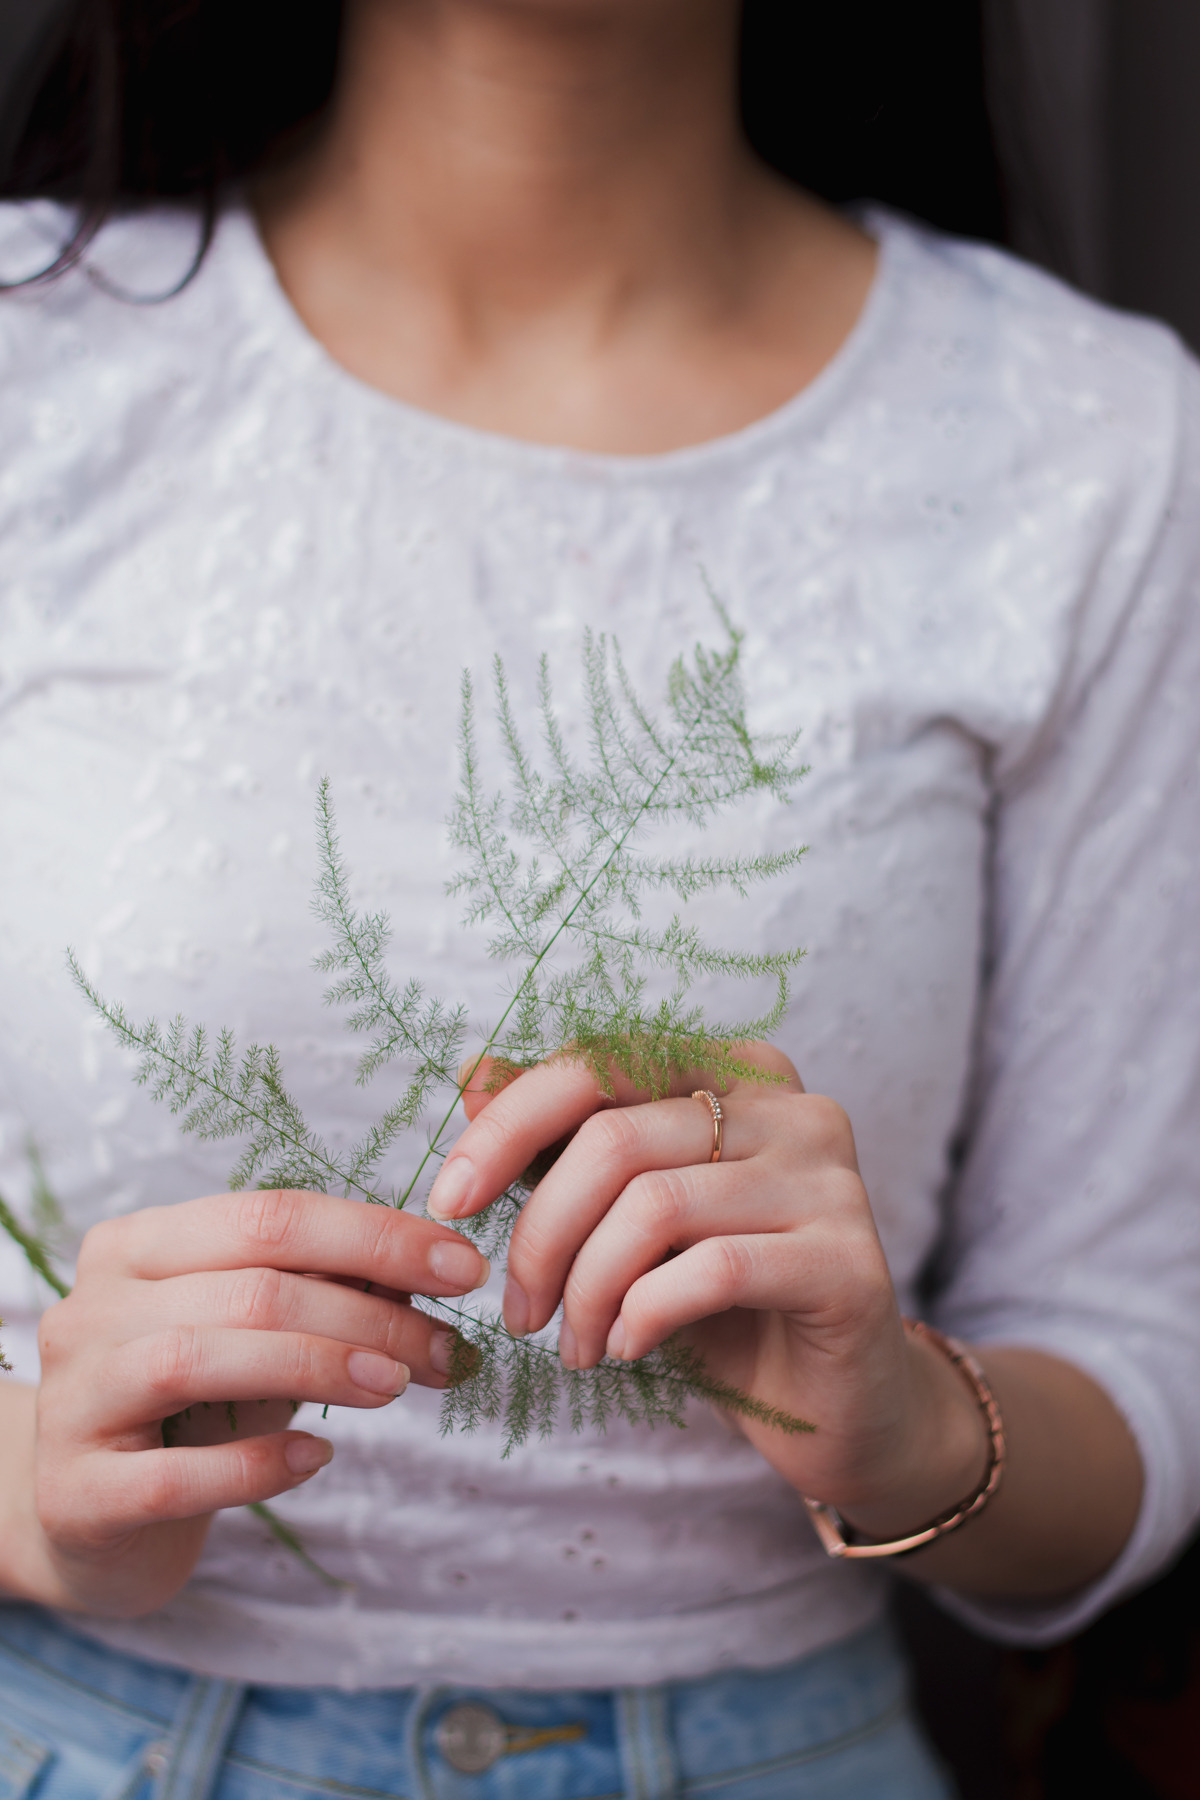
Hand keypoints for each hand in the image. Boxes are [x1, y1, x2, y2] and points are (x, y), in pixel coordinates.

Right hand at [24, 1189, 488, 1615]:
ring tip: (396, 1385)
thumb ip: (325, 1293)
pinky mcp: (77, 1494)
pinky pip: (176, 1475)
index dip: (376, 1238)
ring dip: (319, 1366)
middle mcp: (92, 1307)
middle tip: (444, 1348)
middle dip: (369, 1313)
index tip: (464, 1269)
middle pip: (248, 1286)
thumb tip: (431, 1268)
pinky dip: (258, 1464)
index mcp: (136, 1245)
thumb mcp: (256, 1334)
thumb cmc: (189, 1407)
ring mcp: (75, 1398)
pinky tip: (318, 1455)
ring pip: (200, 1358)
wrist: (87, 1516)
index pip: (270, 1217)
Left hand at [428, 1051, 988, 1539]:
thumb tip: (474, 1071)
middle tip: (521, 1310)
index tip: (450, 1200)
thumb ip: (563, 1142)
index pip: (600, 1063)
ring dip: (588, 1289)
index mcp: (738, 1072)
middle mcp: (793, 1108)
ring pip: (654, 1206)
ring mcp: (830, 1180)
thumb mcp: (627, 1215)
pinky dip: (645, 1314)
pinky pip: (712, 1270)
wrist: (835, 1404)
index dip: (508, 1125)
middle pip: (615, 1138)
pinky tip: (631, 1348)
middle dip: (541, 1233)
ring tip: (577, 1344)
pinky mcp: (850, 1262)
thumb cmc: (721, 1303)